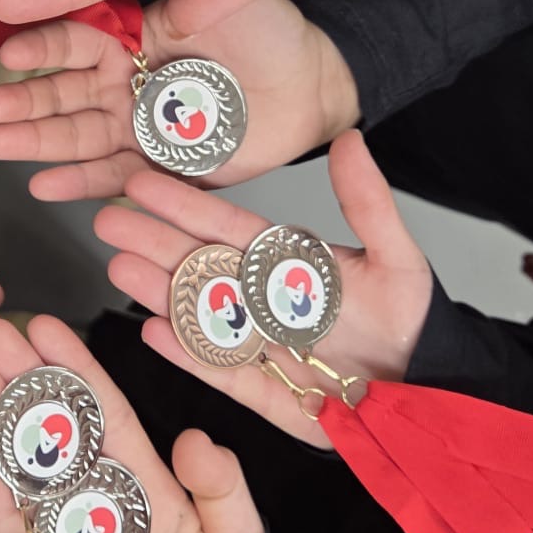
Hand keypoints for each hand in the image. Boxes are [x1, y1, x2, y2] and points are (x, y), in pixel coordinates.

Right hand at [0, 0, 358, 200]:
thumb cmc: (268, 29)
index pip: (74, 38)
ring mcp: (138, 127)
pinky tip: (44, 184)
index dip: (41, 44)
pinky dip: (80, 183)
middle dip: (24, 101)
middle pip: (62, 92)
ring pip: (77, 136)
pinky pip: (115, 177)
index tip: (9, 46)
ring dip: (35, 142)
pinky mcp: (161, 168)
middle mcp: (124, 81)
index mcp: (130, 35)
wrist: (312, 85)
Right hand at [0, 315, 262, 532]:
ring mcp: (50, 517)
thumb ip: (228, 493)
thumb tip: (195, 442)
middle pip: (51, 420)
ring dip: (0, 417)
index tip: (48, 327)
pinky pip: (8, 525)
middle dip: (24, 374)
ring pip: (22, 459)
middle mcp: (84, 483)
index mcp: (131, 469)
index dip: (74, 365)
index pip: (101, 407)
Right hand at [93, 132, 433, 447]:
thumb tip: (352, 140)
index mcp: (287, 263)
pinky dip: (188, 353)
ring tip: (119, 269)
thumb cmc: (412, 322)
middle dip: (153, 244)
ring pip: (200, 316)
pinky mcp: (264, 393)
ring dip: (160, 293)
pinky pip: (220, 371)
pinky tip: (152, 330)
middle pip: (200, 268)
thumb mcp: (397, 257)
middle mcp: (263, 301)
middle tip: (106, 222)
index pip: (227, 229)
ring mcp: (259, 346)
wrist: (427, 390)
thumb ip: (368, 203)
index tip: (141, 183)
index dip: (184, 206)